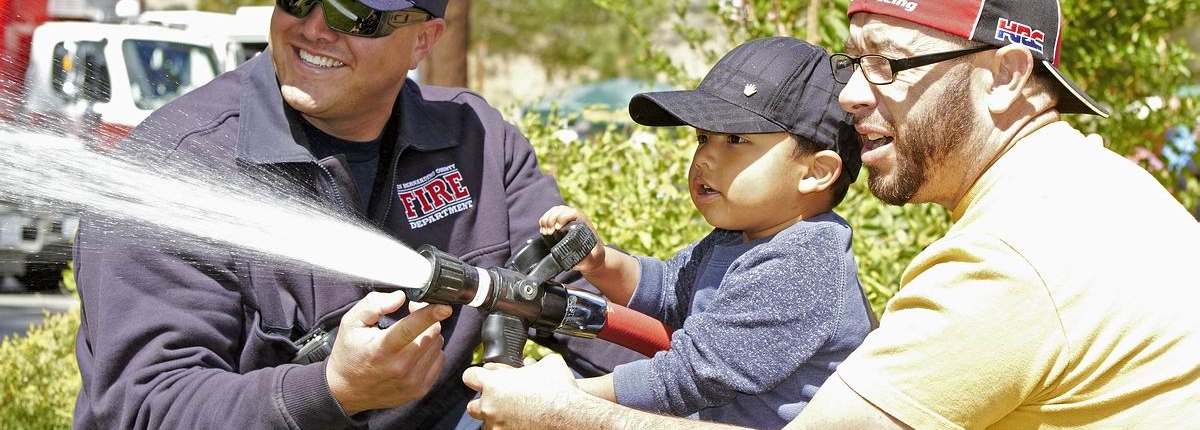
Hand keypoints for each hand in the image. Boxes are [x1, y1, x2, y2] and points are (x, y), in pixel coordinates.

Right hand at [326, 291, 450, 414]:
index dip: (430, 315)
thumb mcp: (351, 323)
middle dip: (426, 319)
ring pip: (438, 345)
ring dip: (429, 335)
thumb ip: (373, 305)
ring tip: (410, 337)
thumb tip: (400, 297)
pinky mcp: (420, 390)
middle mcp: (400, 368)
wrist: (347, 391)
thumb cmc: (350, 353)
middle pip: (431, 333)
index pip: (410, 329)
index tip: (445, 307)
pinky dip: (432, 351)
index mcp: (382, 349)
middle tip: (413, 313)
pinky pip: (440, 360)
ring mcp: (412, 382)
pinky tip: (415, 352)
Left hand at [462, 354, 588, 428]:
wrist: (570, 417)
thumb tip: (532, 364)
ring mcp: (496, 426)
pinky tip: (521, 424)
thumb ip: (533, 364)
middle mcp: (490, 406)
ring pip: (486, 424)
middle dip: (485, 403)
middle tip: (500, 401)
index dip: (477, 376)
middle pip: (472, 406)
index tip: (484, 378)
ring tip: (513, 415)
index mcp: (494, 383)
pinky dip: (507, 428)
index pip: (470, 377)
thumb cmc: (559, 389)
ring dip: (496, 418)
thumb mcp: (549, 364)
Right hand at [538, 205, 605, 271]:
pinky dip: (544, 221)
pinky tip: (543, 230)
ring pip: (555, 211)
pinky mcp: (561, 222)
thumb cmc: (593, 256)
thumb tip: (581, 258)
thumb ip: (588, 257)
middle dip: (551, 219)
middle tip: (548, 233)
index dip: (562, 218)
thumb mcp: (593, 257)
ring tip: (545, 232)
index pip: (572, 213)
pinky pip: (550, 215)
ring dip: (546, 219)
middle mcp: (576, 218)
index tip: (557, 228)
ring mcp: (568, 218)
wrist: (591, 255)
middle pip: (561, 210)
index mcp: (585, 223)